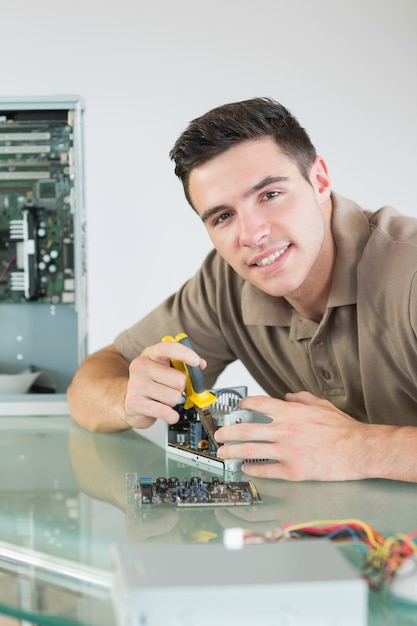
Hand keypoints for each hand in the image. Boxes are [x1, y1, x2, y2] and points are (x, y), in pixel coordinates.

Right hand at [123, 340, 205, 428]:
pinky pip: (166, 412)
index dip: (185, 354)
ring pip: (173, 397)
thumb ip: (184, 365)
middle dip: (181, 388)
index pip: (167, 348)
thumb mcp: (167, 369)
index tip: (196, 362)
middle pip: (178, 379)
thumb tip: (201, 364)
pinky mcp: (134, 403)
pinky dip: (172, 415)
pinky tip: (166, 412)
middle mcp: (140, 366)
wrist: (132, 403)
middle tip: (171, 389)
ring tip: (163, 399)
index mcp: (150, 354)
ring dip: (174, 402)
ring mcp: (136, 384)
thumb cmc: (153, 384)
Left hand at [215, 391, 371, 480]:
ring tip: (222, 453)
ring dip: (231, 452)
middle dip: (226, 432)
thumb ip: (301, 398)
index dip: (242, 405)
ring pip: (249, 451)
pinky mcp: (292, 471)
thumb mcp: (321, 405)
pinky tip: (246, 468)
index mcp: (290, 412)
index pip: (257, 404)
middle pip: (245, 430)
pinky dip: (252, 469)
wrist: (358, 450)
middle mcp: (284, 430)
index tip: (236, 408)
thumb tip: (287, 397)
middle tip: (218, 434)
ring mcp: (286, 451)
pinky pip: (265, 470)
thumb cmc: (343, 429)